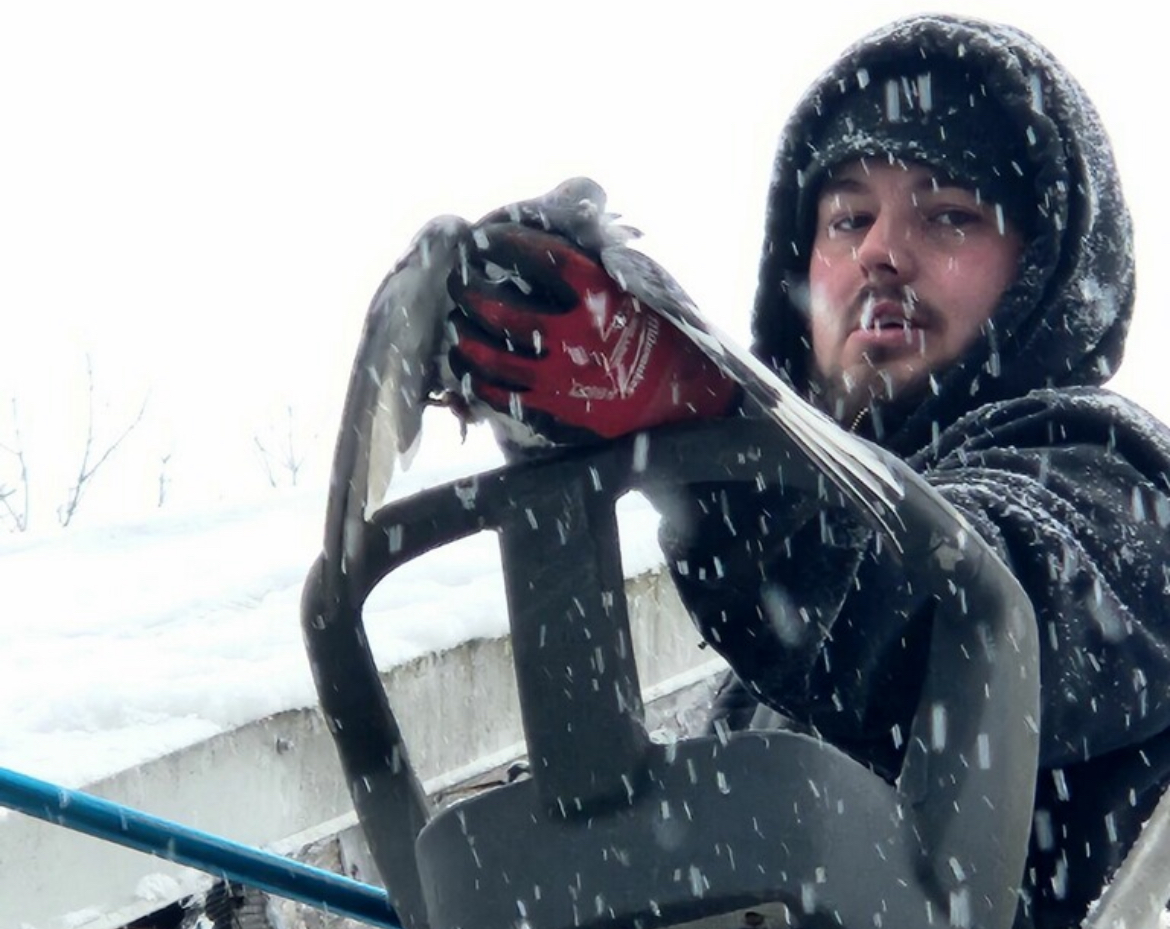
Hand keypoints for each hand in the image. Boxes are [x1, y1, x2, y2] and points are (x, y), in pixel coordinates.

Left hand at [447, 223, 738, 443]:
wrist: (687, 399)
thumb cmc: (664, 333)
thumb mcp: (645, 283)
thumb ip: (603, 256)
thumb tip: (570, 212)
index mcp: (604, 295)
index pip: (543, 259)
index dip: (507, 244)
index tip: (485, 237)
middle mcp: (581, 335)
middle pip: (507, 312)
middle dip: (474, 295)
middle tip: (457, 283)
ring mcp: (568, 377)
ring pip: (497, 359)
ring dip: (468, 340)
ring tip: (456, 325)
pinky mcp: (561, 411)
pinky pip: (506, 397)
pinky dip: (480, 381)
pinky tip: (467, 369)